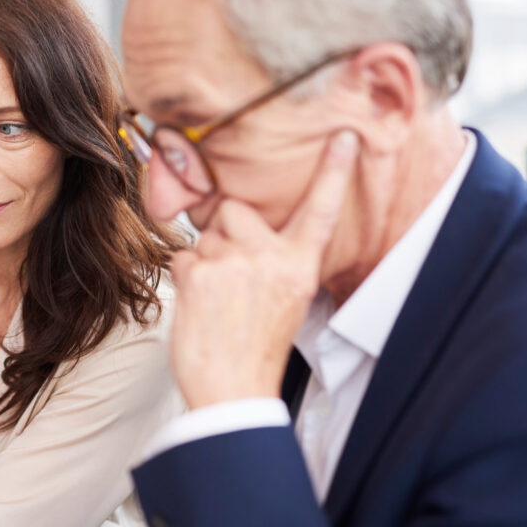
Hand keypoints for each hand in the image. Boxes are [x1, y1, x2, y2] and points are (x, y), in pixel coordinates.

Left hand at [170, 130, 358, 408]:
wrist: (232, 387)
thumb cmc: (255, 347)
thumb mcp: (285, 300)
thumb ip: (273, 260)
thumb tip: (240, 227)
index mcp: (300, 265)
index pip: (321, 211)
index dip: (334, 172)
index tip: (344, 138)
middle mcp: (271, 258)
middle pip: (234, 209)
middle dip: (225, 231)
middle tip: (230, 272)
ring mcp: (235, 263)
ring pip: (205, 234)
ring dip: (203, 259)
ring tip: (217, 299)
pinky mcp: (200, 274)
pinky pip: (182, 256)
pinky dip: (185, 277)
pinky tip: (200, 305)